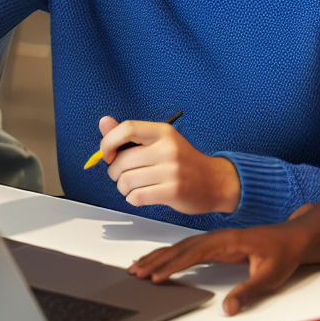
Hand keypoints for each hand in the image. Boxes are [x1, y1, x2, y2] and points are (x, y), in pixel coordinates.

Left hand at [96, 116, 239, 214]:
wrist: (215, 181)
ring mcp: (172, 171)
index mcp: (163, 132)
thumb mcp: (160, 141)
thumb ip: (130, 134)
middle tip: (122, 175)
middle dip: (115, 172)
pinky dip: (132, 198)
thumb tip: (103, 122)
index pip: (127, 128)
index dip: (109, 142)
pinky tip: (140, 195)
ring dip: (123, 188)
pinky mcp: (173, 191)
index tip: (107, 154)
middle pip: (122, 160)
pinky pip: (137, 196)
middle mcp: (168, 149)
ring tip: (132, 186)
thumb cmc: (183, 161)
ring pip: (126, 181)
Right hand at [130, 224, 312, 314]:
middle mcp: (216, 238)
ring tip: (138, 268)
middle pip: (180, 248)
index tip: (157, 277)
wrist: (293, 238)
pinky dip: (168, 255)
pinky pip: (186, 249)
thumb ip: (248, 292)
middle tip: (136, 273)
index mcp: (227, 241)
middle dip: (156, 261)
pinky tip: (158, 262)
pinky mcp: (214, 245)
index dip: (174, 265)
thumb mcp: (270, 277)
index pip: (194, 253)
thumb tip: (229, 309)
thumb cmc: (282, 254)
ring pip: (179, 247)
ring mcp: (214, 240)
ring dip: (158, 257)